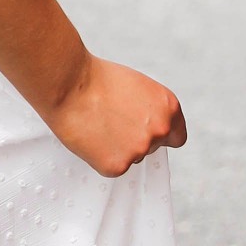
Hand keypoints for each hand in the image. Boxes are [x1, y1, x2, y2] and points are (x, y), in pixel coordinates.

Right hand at [44, 53, 186, 176]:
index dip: (159, 136)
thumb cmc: (96, 78)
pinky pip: (111, 167)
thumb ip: (149, 109)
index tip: (144, 132)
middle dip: (133, 140)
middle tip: (109, 123)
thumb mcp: (137, 86)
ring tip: (96, 125)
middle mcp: (160, 131)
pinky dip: (99, 157)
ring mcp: (139, 150)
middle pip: (151, 148)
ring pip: (130, 157)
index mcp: (169, 108)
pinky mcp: (117, 166)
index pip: (176, 137)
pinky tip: (90, 137)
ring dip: (116, 148)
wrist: (69, 84)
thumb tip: (145, 125)